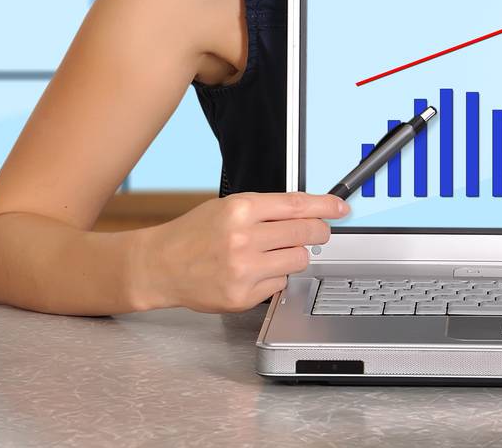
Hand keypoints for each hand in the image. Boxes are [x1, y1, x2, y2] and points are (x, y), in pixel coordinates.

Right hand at [131, 190, 350, 312]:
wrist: (160, 265)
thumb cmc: (193, 234)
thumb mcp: (226, 207)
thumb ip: (265, 209)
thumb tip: (307, 211)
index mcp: (240, 209)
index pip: (297, 205)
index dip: (326, 205)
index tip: (341, 207)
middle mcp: (243, 239)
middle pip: (305, 233)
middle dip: (318, 232)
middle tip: (318, 232)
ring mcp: (244, 270)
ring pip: (298, 260)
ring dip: (294, 255)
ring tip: (272, 253)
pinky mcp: (243, 296)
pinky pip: (280, 284)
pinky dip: (275, 277)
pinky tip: (254, 272)